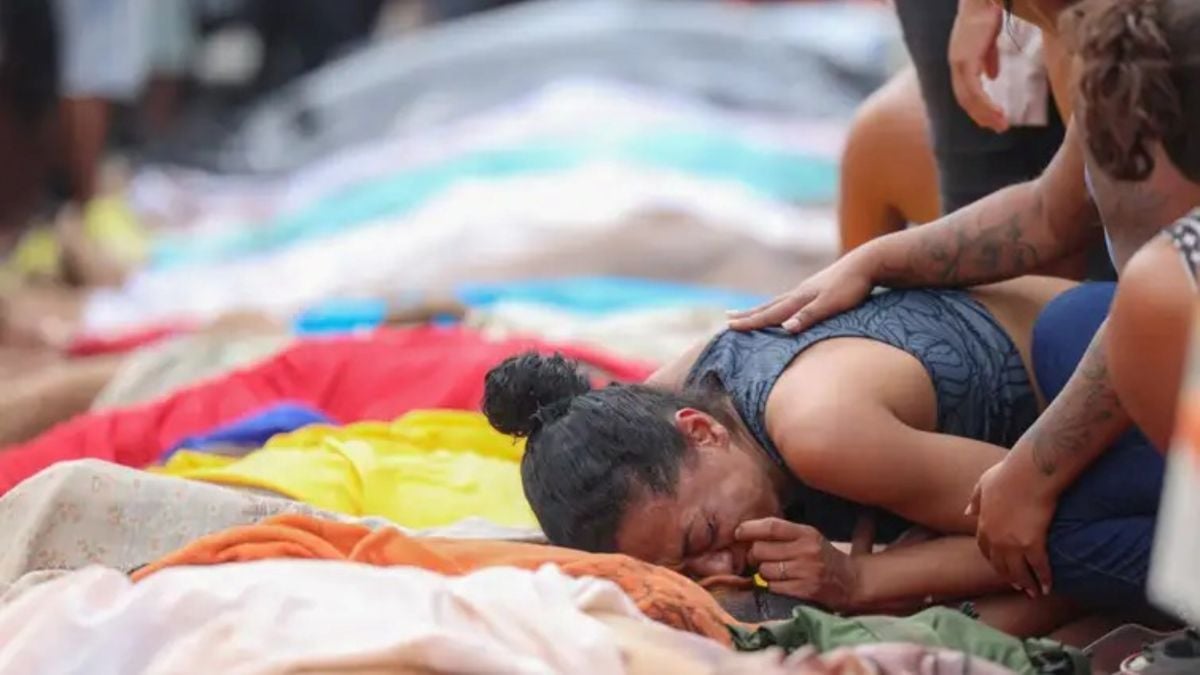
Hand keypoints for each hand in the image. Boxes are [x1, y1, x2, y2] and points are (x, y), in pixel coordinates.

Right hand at [727, 250, 874, 332]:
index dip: (750, 322)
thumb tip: (785, 328)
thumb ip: (809, 316)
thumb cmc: (852, 286)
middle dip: (748, 315)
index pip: (770, 313)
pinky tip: (782, 307)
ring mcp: (807, 289)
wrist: (868, 262)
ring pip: (777, 302)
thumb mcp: (831, 304)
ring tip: (748, 312)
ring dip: (761, 309)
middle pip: (768, 306)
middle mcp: (799, 293)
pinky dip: (778, 305)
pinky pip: (790, 300)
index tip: (729, 327)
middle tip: (728, 319)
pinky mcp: (817, 289)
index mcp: (799, 298)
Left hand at [736, 518, 858, 610]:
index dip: (750, 528)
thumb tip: (748, 532)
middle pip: (761, 550)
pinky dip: (772, 586)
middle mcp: (806, 550)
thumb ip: (783, 534)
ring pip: (765, 570)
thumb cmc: (823, 558)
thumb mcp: (808, 538)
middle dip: (754, 555)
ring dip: (763, 572)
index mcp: (806, 533)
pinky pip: (773, 587)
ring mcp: (806, 571)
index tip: (738, 532)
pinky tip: (780, 583)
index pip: (771, 526)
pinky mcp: (805, 590)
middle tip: (758, 558)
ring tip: (772, 572)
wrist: (852, 582)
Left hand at [949, 0, 1008, 132]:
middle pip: (965, 99)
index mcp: (960, 61)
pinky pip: (974, 90)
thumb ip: (988, 59)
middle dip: (982, 116)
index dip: (977, 106)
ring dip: (986, 114)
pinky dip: (985, 104)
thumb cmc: (988, 15)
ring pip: (969, 99)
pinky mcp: (966, 61)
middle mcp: (956, 65)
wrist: (984, 0)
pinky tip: (997, 111)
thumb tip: (992, 76)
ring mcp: (959, 64)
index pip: (965, 91)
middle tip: (998, 127)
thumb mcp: (988, 42)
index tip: (991, 118)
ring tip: (1001, 124)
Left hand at [966, 458, 1056, 596]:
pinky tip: (1048, 586)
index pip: (985, 550)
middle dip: (1009, 576)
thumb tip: (967, 511)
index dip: (993, 560)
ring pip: (1018, 571)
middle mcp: (996, 539)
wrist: (1028, 473)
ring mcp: (1013, 544)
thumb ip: (976, 500)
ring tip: (1033, 592)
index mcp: (984, 525)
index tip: (1001, 566)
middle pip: (1001, 565)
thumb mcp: (983, 484)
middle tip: (1018, 585)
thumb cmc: (1008, 474)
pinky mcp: (1033, 544)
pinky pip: (1038, 568)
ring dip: (1026, 584)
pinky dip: (1044, 579)